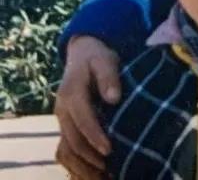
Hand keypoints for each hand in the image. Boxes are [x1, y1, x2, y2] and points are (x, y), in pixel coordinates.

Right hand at [54, 36, 120, 179]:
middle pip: (72, 139)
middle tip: (109, 169)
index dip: (95, 136)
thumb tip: (114, 98)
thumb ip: (109, 76)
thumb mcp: (105, 59)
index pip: (82, 119)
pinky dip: (77, 163)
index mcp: (71, 93)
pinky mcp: (65, 125)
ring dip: (82, 165)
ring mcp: (61, 119)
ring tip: (102, 176)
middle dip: (89, 157)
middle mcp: (62, 109)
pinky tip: (93, 171)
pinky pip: (66, 149)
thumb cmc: (97, 57)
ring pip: (66, 149)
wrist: (81, 53)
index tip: (109, 150)